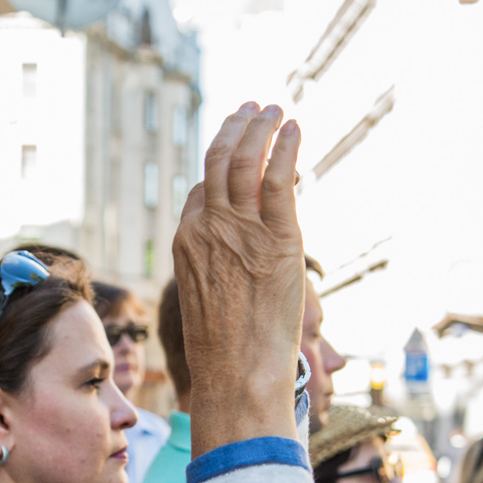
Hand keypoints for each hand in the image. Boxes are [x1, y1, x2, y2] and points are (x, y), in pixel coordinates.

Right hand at [172, 102, 305, 455]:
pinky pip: (279, 177)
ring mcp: (240, 228)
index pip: (203, 189)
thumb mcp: (207, 304)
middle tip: (253, 110)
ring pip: (246, 159)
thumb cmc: (225, 354)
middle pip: (218, 161)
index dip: (222, 166)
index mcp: (187, 242)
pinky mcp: (277, 235)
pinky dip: (286, 147)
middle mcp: (208, 227)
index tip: (241, 151)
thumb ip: (214, 272)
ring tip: (275, 109)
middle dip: (236, 129)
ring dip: (261, 127)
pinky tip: (295, 129)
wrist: (236, 373)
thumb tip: (228, 274)